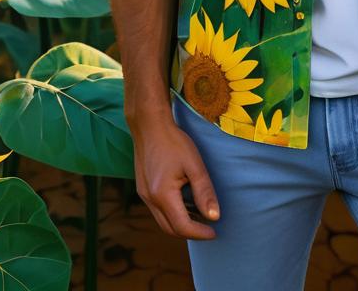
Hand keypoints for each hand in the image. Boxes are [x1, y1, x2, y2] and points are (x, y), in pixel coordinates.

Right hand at [131, 114, 220, 238]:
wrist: (149, 125)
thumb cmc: (174, 141)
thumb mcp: (194, 165)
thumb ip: (204, 192)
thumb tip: (214, 216)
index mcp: (162, 195)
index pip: (182, 226)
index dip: (200, 233)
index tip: (215, 232)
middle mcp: (149, 199)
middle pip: (170, 229)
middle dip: (190, 233)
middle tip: (209, 229)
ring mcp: (143, 194)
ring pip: (162, 221)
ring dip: (180, 224)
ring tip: (200, 218)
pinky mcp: (142, 188)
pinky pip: (157, 210)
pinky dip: (172, 214)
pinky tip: (185, 204)